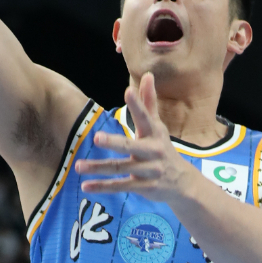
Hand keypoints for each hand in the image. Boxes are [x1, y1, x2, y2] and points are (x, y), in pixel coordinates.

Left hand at [76, 75, 192, 198]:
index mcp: (154, 133)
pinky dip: (103, 187)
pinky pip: (121, 186)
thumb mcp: (158, 127)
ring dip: (98, 168)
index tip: (128, 91)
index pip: (145, 117)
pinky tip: (86, 186)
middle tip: (96, 137)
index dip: (137, 104)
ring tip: (78, 166)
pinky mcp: (144, 187)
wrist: (183, 183)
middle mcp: (153, 151)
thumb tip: (148, 74)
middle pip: (131, 146)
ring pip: (121, 168)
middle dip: (115, 143)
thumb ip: (149, 102)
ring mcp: (149, 171)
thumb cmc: (164, 149)